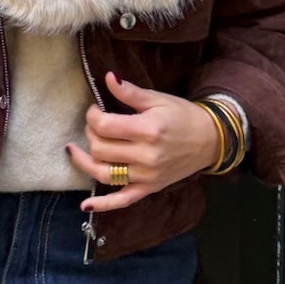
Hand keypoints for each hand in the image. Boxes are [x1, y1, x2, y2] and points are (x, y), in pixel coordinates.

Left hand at [65, 72, 217, 211]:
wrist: (210, 140)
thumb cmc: (183, 116)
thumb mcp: (158, 99)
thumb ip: (130, 92)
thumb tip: (108, 78)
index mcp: (147, 130)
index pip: (104, 125)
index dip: (92, 115)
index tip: (95, 109)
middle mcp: (145, 156)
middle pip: (100, 148)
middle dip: (90, 133)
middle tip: (95, 124)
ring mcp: (146, 176)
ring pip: (103, 174)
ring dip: (84, 162)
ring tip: (74, 151)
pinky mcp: (149, 188)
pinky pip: (122, 200)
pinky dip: (102, 205)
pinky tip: (86, 205)